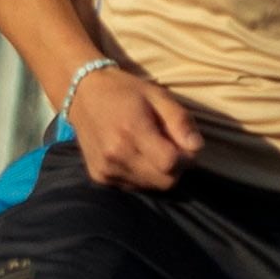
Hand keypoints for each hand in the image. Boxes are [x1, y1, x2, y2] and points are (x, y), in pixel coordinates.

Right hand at [66, 62, 202, 189]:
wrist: (82, 94)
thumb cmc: (125, 91)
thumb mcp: (158, 96)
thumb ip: (180, 121)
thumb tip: (197, 147)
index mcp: (132, 130)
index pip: (171, 163)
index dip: (185, 157)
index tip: (184, 144)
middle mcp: (116, 154)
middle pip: (164, 181)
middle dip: (175, 168)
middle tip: (170, 146)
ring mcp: (106, 169)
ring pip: (151, 187)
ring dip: (158, 173)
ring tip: (151, 149)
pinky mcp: (99, 177)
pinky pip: (133, 187)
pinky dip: (142, 176)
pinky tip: (135, 155)